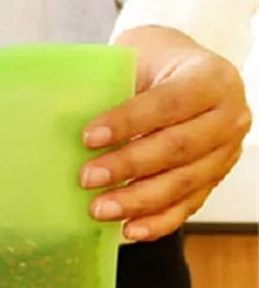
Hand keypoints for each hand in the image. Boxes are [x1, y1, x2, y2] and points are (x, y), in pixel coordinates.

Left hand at [79, 25, 251, 240]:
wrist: (184, 70)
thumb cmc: (154, 63)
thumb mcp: (137, 57)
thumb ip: (111, 83)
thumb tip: (58, 116)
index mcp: (209, 78)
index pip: (169, 103)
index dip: (129, 122)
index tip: (88, 138)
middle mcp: (228, 116)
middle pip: (178, 148)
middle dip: (128, 166)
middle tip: (86, 179)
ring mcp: (226, 151)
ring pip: (184, 182)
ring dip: (138, 201)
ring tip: (98, 209)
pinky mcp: (216, 178)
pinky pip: (189, 205)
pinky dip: (158, 221)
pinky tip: (129, 230)